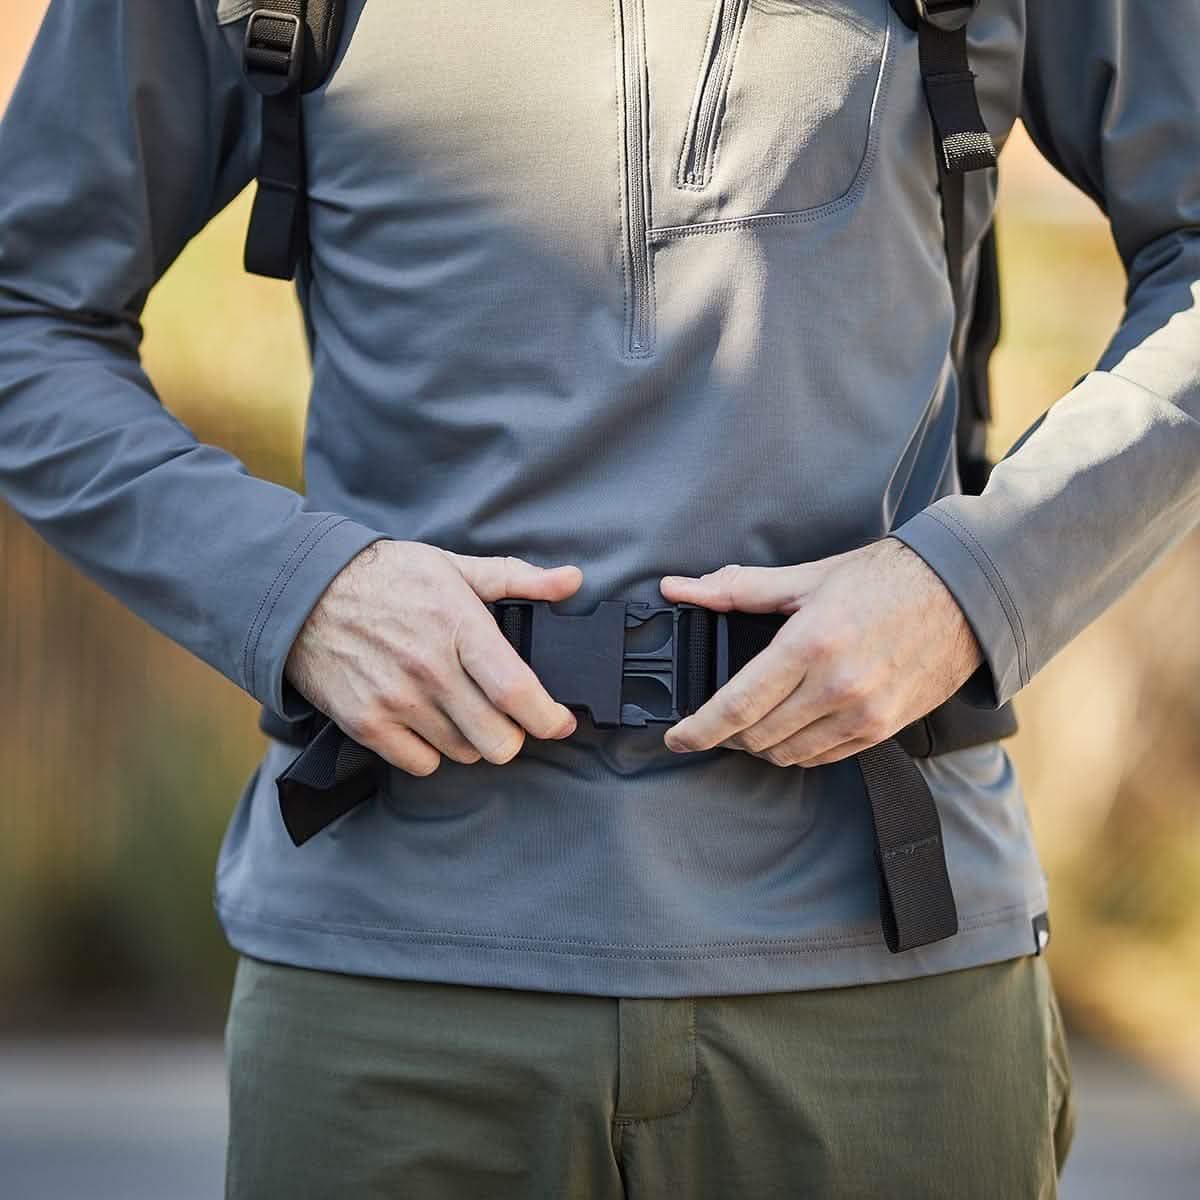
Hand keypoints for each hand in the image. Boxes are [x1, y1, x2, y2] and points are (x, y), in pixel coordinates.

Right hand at [284, 540, 581, 775]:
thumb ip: (517, 578)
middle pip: (498, 739)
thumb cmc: (386, 577)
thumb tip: (570, 581)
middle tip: (506, 719)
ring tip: (460, 711)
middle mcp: (430, 668)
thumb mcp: (454, 567)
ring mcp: (396, 699)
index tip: (560, 722)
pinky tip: (426, 723)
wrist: (305, 592)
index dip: (549, 718)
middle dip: (513, 734)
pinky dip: (430, 752)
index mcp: (459, 626)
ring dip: (472, 740)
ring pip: (464, 753)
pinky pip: (421, 763)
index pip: (517, 691)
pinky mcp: (366, 723)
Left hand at [658, 538, 982, 765]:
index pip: (738, 704)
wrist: (961, 595)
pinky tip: (788, 730)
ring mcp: (863, 713)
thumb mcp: (806, 578)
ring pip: (787, 753)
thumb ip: (736, 589)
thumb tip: (680, 589)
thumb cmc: (883, 580)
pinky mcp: (883, 729)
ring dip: (758, 746)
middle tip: (711, 723)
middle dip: (724, 735)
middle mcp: (837, 685)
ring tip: (747, 726)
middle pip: (757, 736)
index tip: (676, 738)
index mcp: (810, 643)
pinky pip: (823, 757)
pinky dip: (796, 750)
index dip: (698, 729)